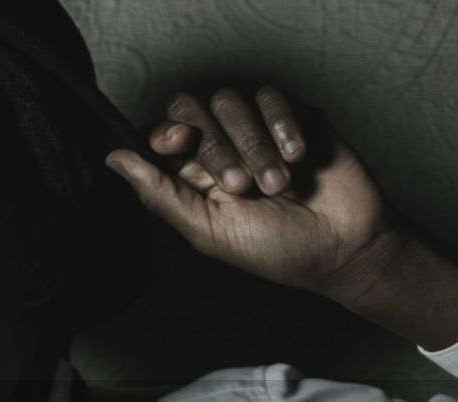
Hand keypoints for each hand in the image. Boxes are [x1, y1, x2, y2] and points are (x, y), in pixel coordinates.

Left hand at [104, 85, 396, 301]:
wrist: (345, 247)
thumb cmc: (277, 251)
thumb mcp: (209, 232)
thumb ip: (160, 195)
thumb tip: (113, 158)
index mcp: (192, 177)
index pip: (161, 133)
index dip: (164, 131)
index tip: (179, 143)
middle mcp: (220, 147)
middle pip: (192, 109)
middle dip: (217, 146)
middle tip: (244, 188)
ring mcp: (256, 129)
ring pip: (231, 100)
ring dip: (253, 144)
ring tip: (278, 185)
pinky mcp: (291, 115)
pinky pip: (271, 95)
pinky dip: (282, 125)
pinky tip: (299, 157)